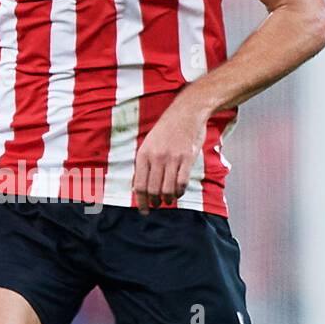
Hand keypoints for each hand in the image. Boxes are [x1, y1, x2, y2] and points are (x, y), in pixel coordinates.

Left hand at [132, 93, 206, 213]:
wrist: (186, 112)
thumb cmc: (166, 130)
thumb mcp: (148, 144)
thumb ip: (142, 165)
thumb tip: (136, 187)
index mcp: (143, 155)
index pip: (139, 186)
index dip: (141, 202)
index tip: (144, 210)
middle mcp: (156, 157)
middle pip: (153, 190)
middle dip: (155, 202)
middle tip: (157, 205)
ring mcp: (172, 158)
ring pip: (167, 189)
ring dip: (168, 199)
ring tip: (168, 200)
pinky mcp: (187, 158)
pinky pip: (182, 182)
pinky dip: (180, 191)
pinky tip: (179, 192)